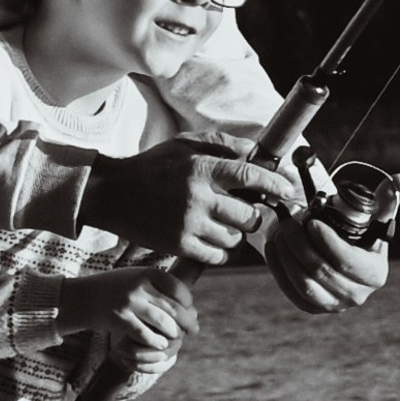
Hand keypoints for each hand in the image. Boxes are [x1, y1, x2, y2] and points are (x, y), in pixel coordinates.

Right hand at [54, 266, 197, 372]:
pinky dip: (155, 341)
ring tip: (176, 337)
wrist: (82, 298)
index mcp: (146, 273)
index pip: (177, 287)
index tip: (190, 309)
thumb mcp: (135, 277)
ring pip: (162, 321)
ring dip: (173, 332)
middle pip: (173, 306)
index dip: (187, 301)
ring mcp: (128, 302)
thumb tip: (188, 301)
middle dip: (187, 320)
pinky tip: (159, 344)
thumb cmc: (114, 289)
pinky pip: (144, 334)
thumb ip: (157, 284)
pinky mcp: (119, 319)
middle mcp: (139, 286)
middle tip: (194, 329)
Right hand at [81, 141, 299, 264]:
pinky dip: (220, 251)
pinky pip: (216, 256)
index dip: (274, 183)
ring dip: (236, 234)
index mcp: (200, 168)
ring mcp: (188, 223)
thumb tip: (255, 149)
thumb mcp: (184, 145)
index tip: (287, 189)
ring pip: (234, 238)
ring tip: (224, 225)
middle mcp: (197, 196)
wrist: (112, 194)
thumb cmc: (152, 166)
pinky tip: (213, 241)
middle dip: (254, 215)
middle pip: (248, 214)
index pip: (249, 175)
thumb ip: (221, 144)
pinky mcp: (178, 245)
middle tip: (248, 212)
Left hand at [265, 172, 399, 312]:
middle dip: (300, 244)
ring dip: (287, 256)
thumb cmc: (362, 236)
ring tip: (280, 232)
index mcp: (374, 274)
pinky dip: (279, 269)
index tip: (311, 221)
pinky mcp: (313, 308)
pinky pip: (291, 292)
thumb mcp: (376, 219)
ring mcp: (334, 305)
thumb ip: (388, 200)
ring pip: (304, 284)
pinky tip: (274, 247)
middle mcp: (356, 295)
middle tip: (288, 222)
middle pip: (321, 271)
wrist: (345, 260)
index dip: (326, 241)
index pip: (345, 260)